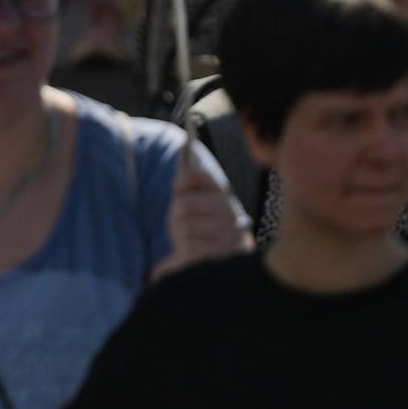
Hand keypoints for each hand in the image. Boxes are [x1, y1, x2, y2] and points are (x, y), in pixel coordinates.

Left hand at [161, 147, 251, 273]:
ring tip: (190, 237)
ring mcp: (227, 236)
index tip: (177, 187)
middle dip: (176, 214)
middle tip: (183, 220)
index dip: (182, 181)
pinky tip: (193, 252)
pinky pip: (186, 245)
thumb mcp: (194, 198)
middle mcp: (231, 214)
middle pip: (184, 204)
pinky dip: (183, 250)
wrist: (215, 262)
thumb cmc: (201, 224)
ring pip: (182, 226)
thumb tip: (186, 146)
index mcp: (225, 195)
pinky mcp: (219, 256)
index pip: (197, 174)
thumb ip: (189, 175)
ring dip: (179, 234)